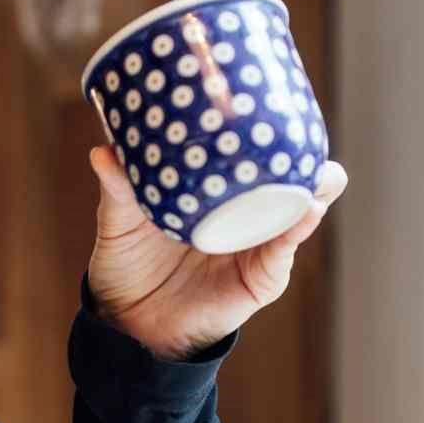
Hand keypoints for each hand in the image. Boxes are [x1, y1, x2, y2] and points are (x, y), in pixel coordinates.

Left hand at [85, 147, 349, 360]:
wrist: (128, 322)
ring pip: (300, 210)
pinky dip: (297, 229)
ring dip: (315, 187)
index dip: (272, 131)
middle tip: (303, 133)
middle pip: (291, 177)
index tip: (277, 100)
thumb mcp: (121, 223)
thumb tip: (104, 151)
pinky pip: (284, 250)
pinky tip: (305, 210)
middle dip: (306, 155)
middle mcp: (244, 213)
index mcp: (216, 191)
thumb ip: (118, 190)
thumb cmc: (129, 263)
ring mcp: (258, 244)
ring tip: (319, 171)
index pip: (252, 155)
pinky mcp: (261, 277)